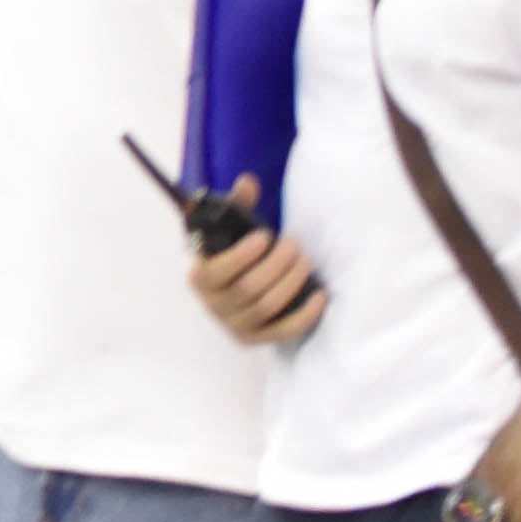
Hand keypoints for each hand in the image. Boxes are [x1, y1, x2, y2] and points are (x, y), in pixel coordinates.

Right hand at [186, 207, 322, 345]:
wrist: (232, 292)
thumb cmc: (233, 255)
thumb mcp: (230, 230)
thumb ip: (237, 205)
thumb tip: (249, 181)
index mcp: (200, 277)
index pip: (220, 270)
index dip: (244, 255)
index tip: (265, 237)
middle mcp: (213, 305)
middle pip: (250, 288)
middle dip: (277, 264)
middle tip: (294, 245)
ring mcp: (235, 326)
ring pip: (268, 306)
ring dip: (292, 282)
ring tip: (305, 261)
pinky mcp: (257, 340)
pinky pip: (285, 330)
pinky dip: (305, 314)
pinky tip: (320, 295)